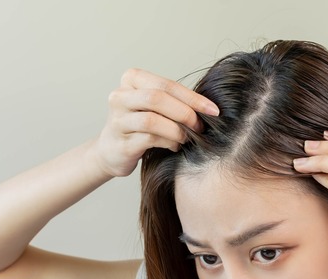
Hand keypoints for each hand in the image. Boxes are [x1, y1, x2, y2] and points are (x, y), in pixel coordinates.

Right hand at [93, 68, 218, 176]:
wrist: (112, 151)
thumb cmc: (140, 125)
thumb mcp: (154, 106)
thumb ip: (174, 100)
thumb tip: (209, 107)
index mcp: (131, 79)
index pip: (165, 84)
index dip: (192, 97)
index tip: (214, 110)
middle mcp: (119, 96)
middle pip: (156, 98)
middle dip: (185, 113)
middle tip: (201, 126)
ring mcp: (117, 120)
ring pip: (152, 120)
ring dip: (177, 130)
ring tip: (188, 138)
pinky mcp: (119, 143)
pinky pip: (149, 139)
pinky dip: (168, 142)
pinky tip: (175, 146)